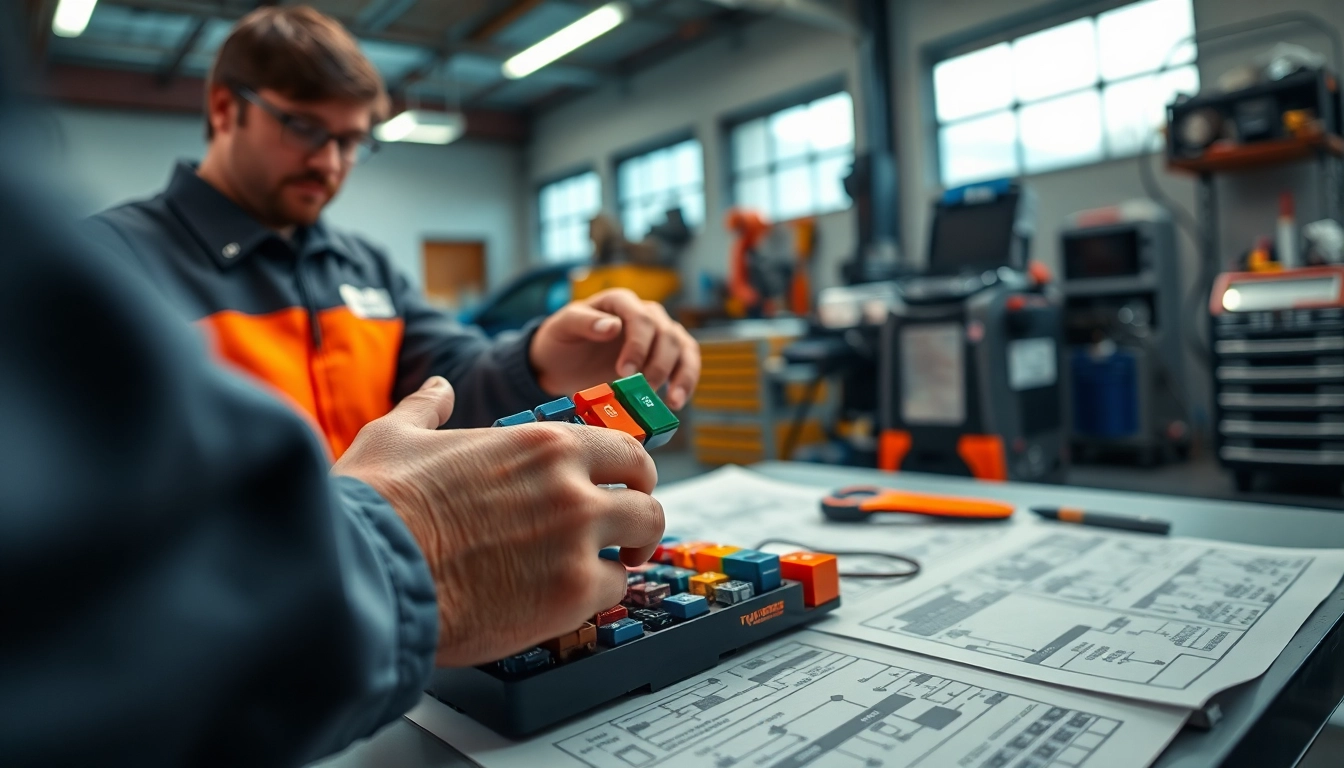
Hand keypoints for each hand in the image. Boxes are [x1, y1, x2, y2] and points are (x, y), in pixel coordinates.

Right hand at [332, 376, 664, 666]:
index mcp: (543, 444)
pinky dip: (597, 597)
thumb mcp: (396, 436)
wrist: (366, 572)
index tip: (622, 487)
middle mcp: (572, 486)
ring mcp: (577, 539)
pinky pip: (613, 592)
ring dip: (627, 556)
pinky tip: (569, 599)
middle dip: (641, 515)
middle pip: (647, 495)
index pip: (624, 448)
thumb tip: (436, 390)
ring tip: (607, 570)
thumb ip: (427, 409)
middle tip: (627, 536)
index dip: (628, 472)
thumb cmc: (377, 505)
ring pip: (642, 541)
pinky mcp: (571, 594)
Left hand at [529, 288, 700, 409]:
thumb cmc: (563, 339)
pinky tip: (676, 401)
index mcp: (620, 301)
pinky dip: (686, 381)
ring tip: (672, 402)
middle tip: (643, 390)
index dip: (638, 345)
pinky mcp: (667, 354)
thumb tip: (613, 327)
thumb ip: (584, 322)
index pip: (641, 317)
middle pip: (666, 333)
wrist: (563, 361)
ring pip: (683, 347)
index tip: (625, 373)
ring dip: (680, 374)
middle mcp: (645, 313)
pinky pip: (687, 362)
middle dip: (657, 364)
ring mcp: (659, 333)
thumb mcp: (563, 327)